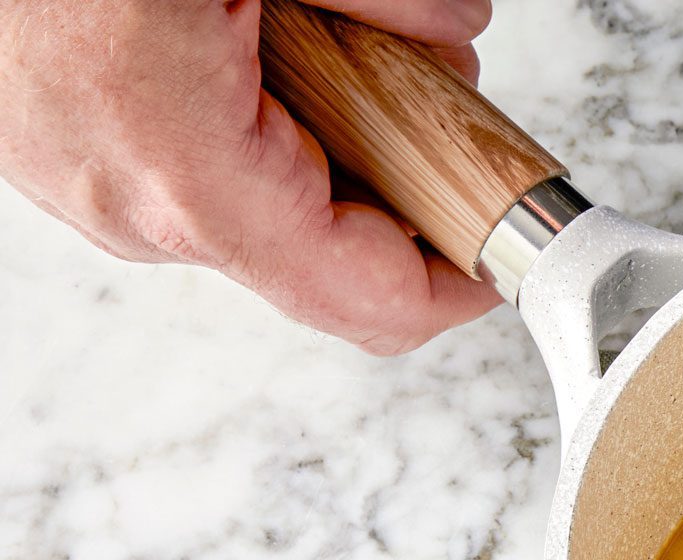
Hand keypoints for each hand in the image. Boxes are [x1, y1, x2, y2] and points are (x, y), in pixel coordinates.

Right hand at [0, 0, 497, 353]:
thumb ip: (378, 0)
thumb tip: (454, 32)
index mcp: (189, 176)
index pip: (373, 299)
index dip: (461, 281)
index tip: (509, 247)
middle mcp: (135, 211)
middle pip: (330, 257)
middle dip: (399, 176)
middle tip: (423, 82)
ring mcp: (91, 192)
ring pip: (266, 211)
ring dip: (326, 138)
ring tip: (317, 38)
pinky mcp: (67, 159)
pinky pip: (199, 169)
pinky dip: (254, 118)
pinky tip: (247, 39)